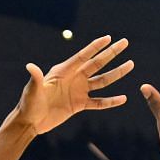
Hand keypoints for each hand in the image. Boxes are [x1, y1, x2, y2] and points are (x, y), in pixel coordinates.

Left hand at [16, 35, 133, 133]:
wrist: (30, 122)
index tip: (108, 38)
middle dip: (111, 53)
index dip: (95, 47)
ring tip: (130, 64)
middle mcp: (73, 78)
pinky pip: (99, 102)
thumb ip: (35, 79)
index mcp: (63, 71)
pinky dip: (110, 101)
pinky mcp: (79, 104)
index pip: (83, 56)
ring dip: (116, 73)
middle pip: (97, 63)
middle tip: (125, 42)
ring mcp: (78, 91)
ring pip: (102, 80)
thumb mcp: (32, 91)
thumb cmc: (28, 104)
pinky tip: (123, 98)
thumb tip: (30, 66)